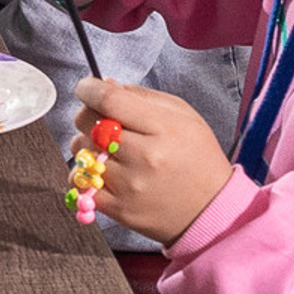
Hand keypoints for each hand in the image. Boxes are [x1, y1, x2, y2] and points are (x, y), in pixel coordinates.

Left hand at [71, 78, 231, 247]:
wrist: (214, 209)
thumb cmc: (197, 157)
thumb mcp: (182, 115)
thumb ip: (141, 96)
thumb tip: (104, 84)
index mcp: (162, 128)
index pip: (108, 99)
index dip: (88, 88)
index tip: (87, 88)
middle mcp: (144, 157)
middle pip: (87, 122)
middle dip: (89, 115)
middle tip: (104, 122)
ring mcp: (130, 185)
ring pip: (80, 150)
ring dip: (88, 145)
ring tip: (111, 150)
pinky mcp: (120, 208)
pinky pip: (79, 183)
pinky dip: (83, 174)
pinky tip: (104, 171)